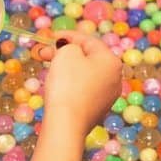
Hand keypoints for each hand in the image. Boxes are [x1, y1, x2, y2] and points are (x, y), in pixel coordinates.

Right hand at [22, 32, 121, 160]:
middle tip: (45, 54)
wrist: (67, 124)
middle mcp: (115, 77)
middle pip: (89, 58)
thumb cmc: (68, 84)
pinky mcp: (98, 110)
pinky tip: (59, 86)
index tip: (50, 37)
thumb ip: (69, 46)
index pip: (89, 41)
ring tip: (51, 68)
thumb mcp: (67, 54)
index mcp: (111, 61)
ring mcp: (109, 95)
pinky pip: (85, 89)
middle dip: (66, 53)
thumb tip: (72, 52)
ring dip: (69, 68)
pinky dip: (72, 84)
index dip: (68, 36)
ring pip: (86, 74)